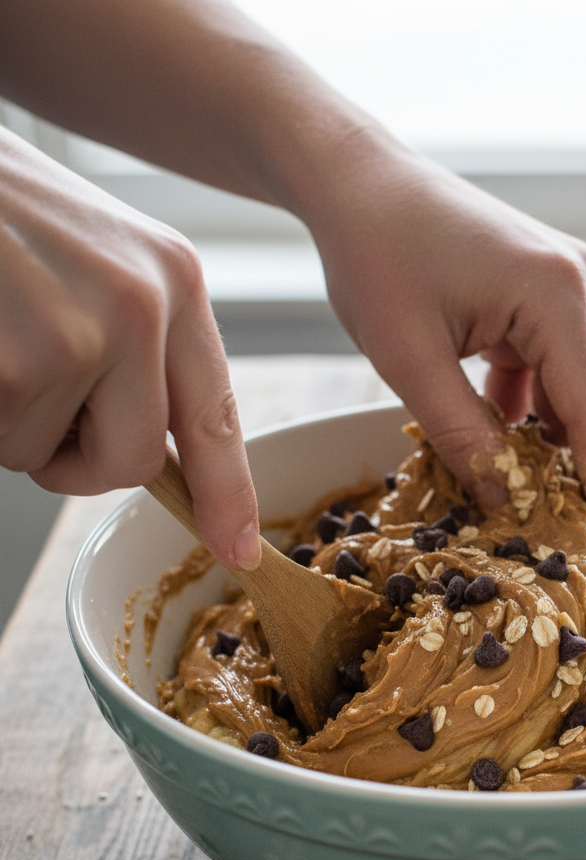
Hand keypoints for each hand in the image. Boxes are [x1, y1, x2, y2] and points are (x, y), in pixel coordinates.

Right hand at [0, 126, 259, 569]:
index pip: (216, 415)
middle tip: (31, 392)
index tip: (239, 549)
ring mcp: (82, 333)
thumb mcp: (99, 261)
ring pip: (50, 457)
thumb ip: (138, 348)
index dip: (227, 494)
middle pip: (135, 462)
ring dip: (12, 424)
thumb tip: (149, 451)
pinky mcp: (20, 363)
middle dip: (75, 456)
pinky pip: (3, 440)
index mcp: (176, 283)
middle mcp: (145, 307)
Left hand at [300, 133, 585, 537]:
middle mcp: (581, 284)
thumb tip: (503, 501)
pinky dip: (540, 409)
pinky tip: (509, 439)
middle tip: (582, 535)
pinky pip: (559, 366)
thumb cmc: (374, 253)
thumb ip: (461, 435)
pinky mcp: (546, 291)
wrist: (357, 179)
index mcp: (557, 294)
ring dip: (566, 441)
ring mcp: (569, 283)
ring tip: (542, 498)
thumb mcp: (408, 357)